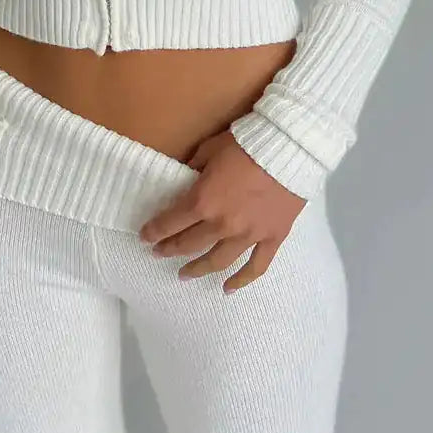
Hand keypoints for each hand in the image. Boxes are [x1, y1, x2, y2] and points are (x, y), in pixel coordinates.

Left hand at [138, 128, 306, 293]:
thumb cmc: (245, 144)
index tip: (145, 237)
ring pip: (217, 261)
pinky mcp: (271, 238)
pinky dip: (241, 280)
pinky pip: (256, 267)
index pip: (170, 222)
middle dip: (170, 249)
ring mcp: (248, 235)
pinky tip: (227, 288)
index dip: (154, 231)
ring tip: (184, 274)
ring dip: (197, 269)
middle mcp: (222, 225)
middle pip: (189, 244)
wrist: (288, 150)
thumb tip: (185, 176)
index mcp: (203, 201)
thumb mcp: (210, 149)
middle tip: (159, 253)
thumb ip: (193, 166)